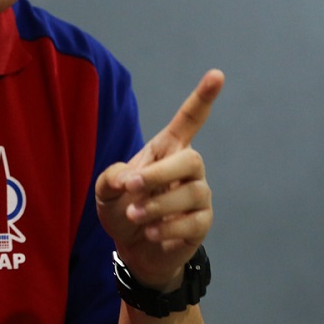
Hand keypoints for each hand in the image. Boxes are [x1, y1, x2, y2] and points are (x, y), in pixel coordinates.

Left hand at [95, 69, 223, 289]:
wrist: (132, 248)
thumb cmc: (121, 208)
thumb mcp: (105, 189)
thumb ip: (111, 177)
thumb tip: (130, 181)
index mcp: (166, 150)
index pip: (189, 120)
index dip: (203, 98)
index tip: (217, 74)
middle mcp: (188, 169)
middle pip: (191, 159)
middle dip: (159, 173)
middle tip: (131, 187)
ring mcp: (198, 196)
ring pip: (190, 193)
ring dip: (156, 204)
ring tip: (134, 214)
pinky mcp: (201, 223)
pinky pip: (191, 222)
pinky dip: (165, 227)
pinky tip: (148, 231)